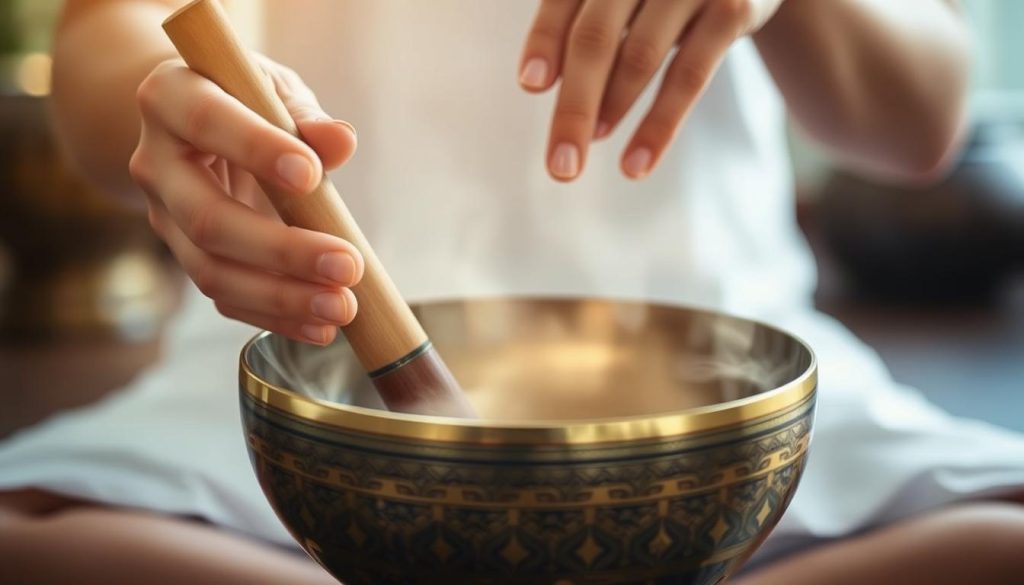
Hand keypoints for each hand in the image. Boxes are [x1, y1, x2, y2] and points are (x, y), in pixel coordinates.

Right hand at [130, 57, 362, 344]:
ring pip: (212, 270)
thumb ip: (305, 115)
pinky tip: (321, 326)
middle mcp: (155, 163)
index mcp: (171, 98)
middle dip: (281, 250)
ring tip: (342, 307)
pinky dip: (275, 316)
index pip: (206, 123)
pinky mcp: (184, 254)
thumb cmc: (245, 98)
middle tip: (347, 266)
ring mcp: (164, 217)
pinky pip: (224, 296)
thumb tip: (341, 141)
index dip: (256, 150)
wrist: (194, 124)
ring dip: (282, 297)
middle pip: (208, 219)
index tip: (311, 175)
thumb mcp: (273, 88)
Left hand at [519, 0, 783, 180]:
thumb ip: (589, 25)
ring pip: (639, 56)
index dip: (545, 40)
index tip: (530, 85)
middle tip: (559, 165)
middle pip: (595, 37)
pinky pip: (690, 76)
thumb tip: (541, 83)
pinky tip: (636, 164)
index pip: (564, 0)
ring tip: (590, 148)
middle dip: (572, 106)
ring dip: (610, 110)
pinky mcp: (734, 9)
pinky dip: (659, 126)